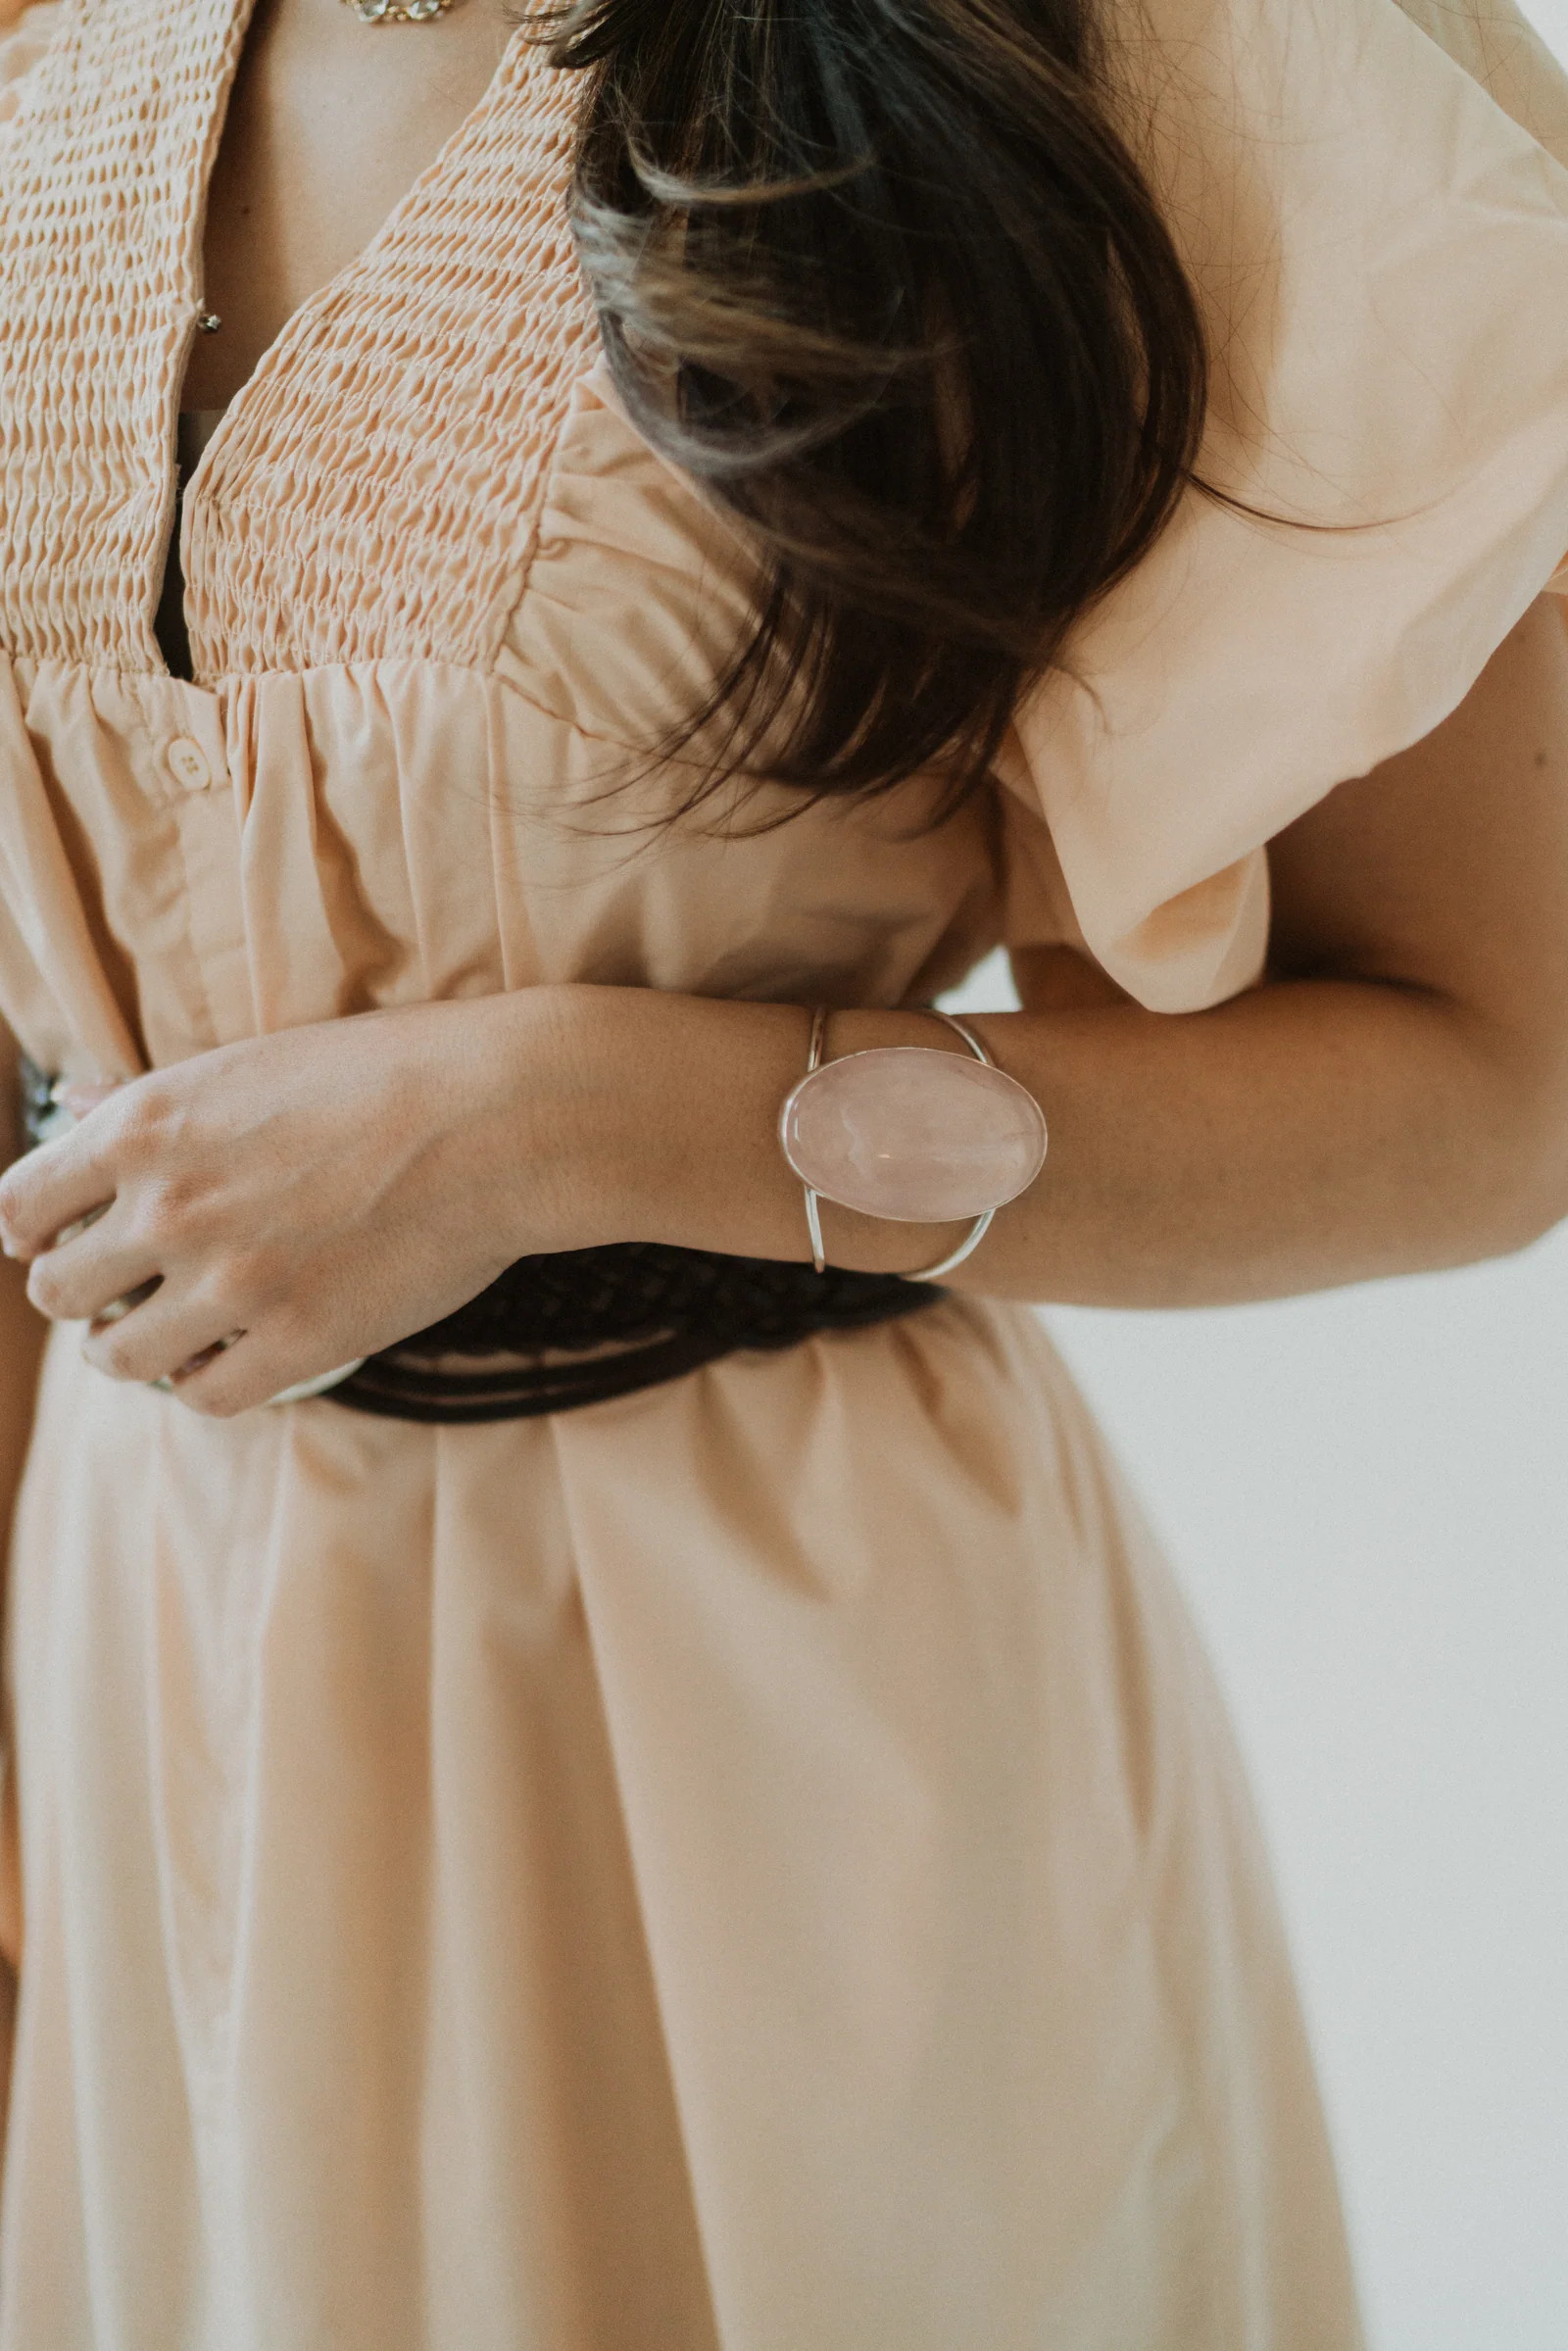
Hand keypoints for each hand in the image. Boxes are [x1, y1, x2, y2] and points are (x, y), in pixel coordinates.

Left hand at [0, 992, 590, 1414]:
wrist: (500, 1116)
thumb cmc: (389, 1071)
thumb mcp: (250, 1062)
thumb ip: (154, 1103)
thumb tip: (80, 1111)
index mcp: (146, 1126)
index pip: (19, 1205)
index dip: (30, 1231)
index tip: (50, 1240)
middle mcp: (168, 1208)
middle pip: (56, 1290)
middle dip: (84, 1291)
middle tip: (128, 1286)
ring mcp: (231, 1283)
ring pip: (118, 1356)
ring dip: (132, 1348)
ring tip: (168, 1336)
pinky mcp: (297, 1342)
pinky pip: (205, 1396)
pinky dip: (205, 1383)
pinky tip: (228, 1359)